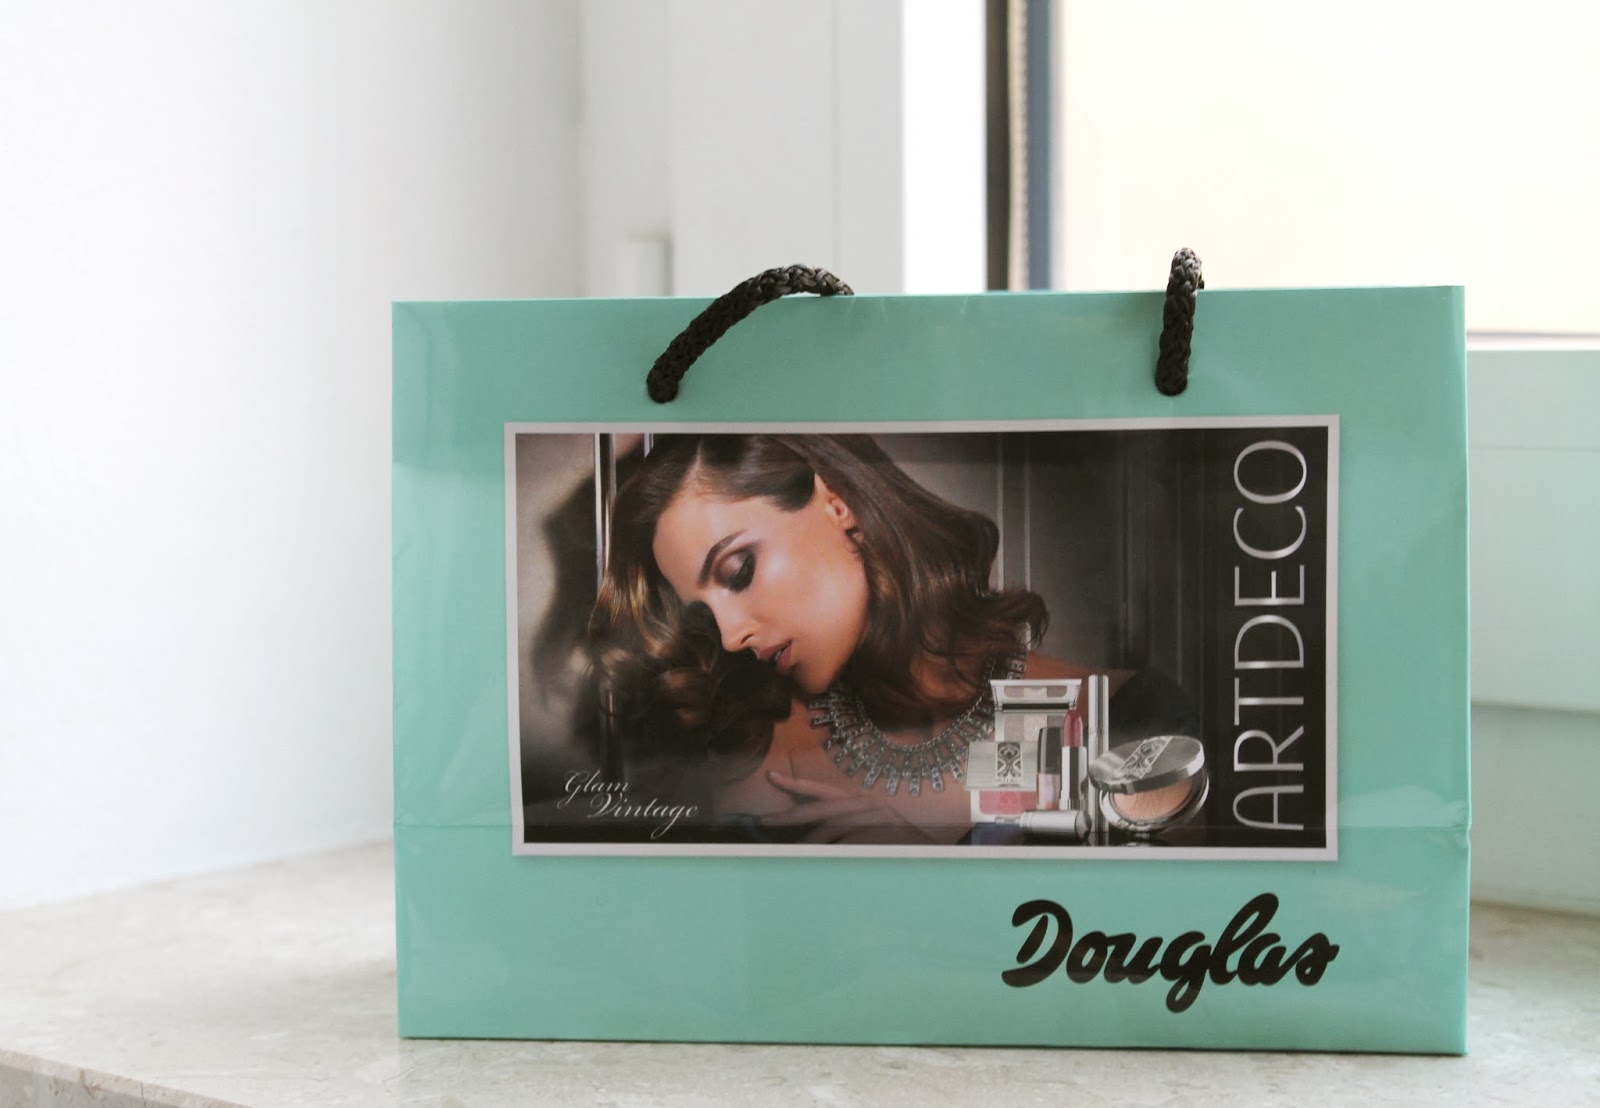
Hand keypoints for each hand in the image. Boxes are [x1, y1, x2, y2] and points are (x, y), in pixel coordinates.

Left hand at [758, 769, 943, 844]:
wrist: (940, 836)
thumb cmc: (905, 832)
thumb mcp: (874, 823)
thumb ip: (847, 827)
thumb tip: (817, 839)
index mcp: (858, 800)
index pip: (820, 791)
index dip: (795, 785)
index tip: (770, 777)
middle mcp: (862, 805)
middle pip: (817, 810)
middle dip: (787, 816)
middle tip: (762, 821)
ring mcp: (870, 821)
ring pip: (828, 833)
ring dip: (809, 845)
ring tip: (790, 854)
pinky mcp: (876, 838)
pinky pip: (845, 849)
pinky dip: (832, 857)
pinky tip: (819, 864)